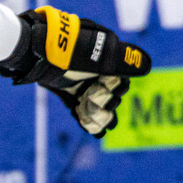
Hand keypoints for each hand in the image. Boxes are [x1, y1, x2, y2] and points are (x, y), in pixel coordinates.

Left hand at [0, 6, 151, 136]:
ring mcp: (77, 80)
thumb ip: (123, 61)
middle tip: (104, 105)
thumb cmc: (67, 49)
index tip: (116, 90)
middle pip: (108, 90)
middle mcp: (92, 69)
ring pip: (94, 101)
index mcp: (103, 56)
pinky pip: (78, 106)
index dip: (119, 86)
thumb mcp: (98, 54)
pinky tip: (95, 133)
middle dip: (108, 102)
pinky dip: (85, 119)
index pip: (120, 76)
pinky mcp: (64, 89)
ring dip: (100, 115)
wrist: (34, 51)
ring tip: (105, 128)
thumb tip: (147, 66)